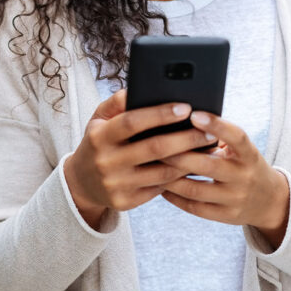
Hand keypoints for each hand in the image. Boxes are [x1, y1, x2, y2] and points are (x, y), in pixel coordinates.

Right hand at [63, 90, 216, 229]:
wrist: (81, 183)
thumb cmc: (98, 143)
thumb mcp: (99, 119)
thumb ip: (117, 102)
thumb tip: (139, 89)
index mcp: (99, 136)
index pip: (132, 122)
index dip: (160, 114)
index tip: (185, 107)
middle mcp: (106, 161)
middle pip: (154, 148)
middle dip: (186, 138)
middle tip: (210, 131)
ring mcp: (116, 184)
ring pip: (163, 172)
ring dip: (189, 160)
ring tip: (207, 148)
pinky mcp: (126, 202)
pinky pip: (159, 188)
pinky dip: (178, 177)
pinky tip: (193, 166)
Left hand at [160, 111, 289, 246]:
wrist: (269, 201)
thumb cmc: (243, 164)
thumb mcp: (241, 150)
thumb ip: (219, 136)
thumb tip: (183, 118)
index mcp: (249, 155)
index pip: (237, 137)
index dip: (216, 125)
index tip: (194, 114)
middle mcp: (244, 177)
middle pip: (207, 165)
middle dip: (178, 155)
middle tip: (153, 143)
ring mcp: (235, 199)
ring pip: (195, 189)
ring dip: (169, 178)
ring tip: (151, 166)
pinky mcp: (226, 216)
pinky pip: (194, 207)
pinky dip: (174, 196)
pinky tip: (159, 186)